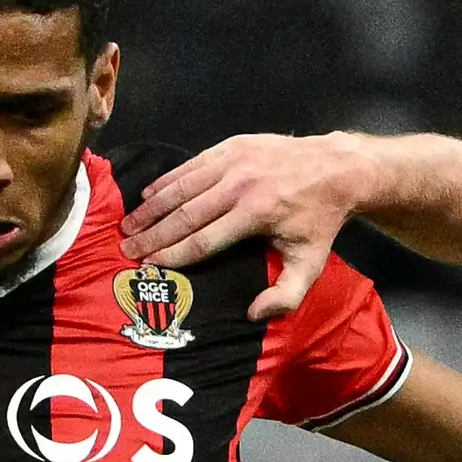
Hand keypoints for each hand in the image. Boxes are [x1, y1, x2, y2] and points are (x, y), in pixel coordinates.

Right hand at [119, 132, 371, 323]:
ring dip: (152, 207)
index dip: (173, 254)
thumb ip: (285, 295)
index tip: (149, 265)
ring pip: (183, 187)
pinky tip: (149, 195)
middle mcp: (240, 185)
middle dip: (153, 233)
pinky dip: (168, 181)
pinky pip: (192, 165)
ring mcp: (234, 161)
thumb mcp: (310, 263)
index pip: (203, 240)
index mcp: (256, 214)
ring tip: (129, 223)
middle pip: (186, 214)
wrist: (335, 168)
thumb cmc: (318, 222)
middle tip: (126, 247)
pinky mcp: (231, 145)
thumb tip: (254, 315)